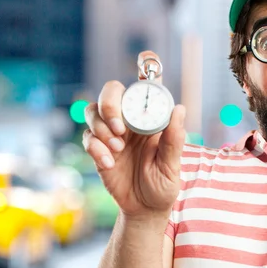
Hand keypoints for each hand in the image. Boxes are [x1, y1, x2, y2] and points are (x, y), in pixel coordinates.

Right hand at [82, 51, 185, 219]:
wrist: (144, 210)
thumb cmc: (163, 186)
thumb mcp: (172, 167)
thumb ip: (173, 140)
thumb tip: (179, 109)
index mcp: (152, 119)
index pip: (148, 87)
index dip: (147, 66)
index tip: (145, 57)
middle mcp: (131, 120)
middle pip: (112, 91)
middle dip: (110, 103)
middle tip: (120, 128)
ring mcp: (112, 133)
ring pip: (93, 110)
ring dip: (101, 126)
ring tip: (116, 149)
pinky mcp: (98, 149)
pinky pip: (87, 137)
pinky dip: (95, 147)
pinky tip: (108, 162)